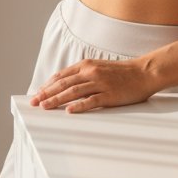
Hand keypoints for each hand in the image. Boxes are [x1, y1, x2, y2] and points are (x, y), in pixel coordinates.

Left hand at [29, 57, 153, 113]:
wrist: (143, 72)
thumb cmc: (121, 73)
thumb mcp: (98, 68)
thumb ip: (82, 75)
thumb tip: (65, 84)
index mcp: (86, 66)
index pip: (61, 76)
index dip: (47, 85)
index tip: (37, 93)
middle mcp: (90, 73)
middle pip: (63, 84)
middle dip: (47, 93)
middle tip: (35, 102)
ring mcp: (100, 83)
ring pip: (73, 92)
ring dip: (57, 99)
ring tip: (45, 106)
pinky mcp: (110, 95)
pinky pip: (92, 101)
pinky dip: (79, 106)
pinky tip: (69, 111)